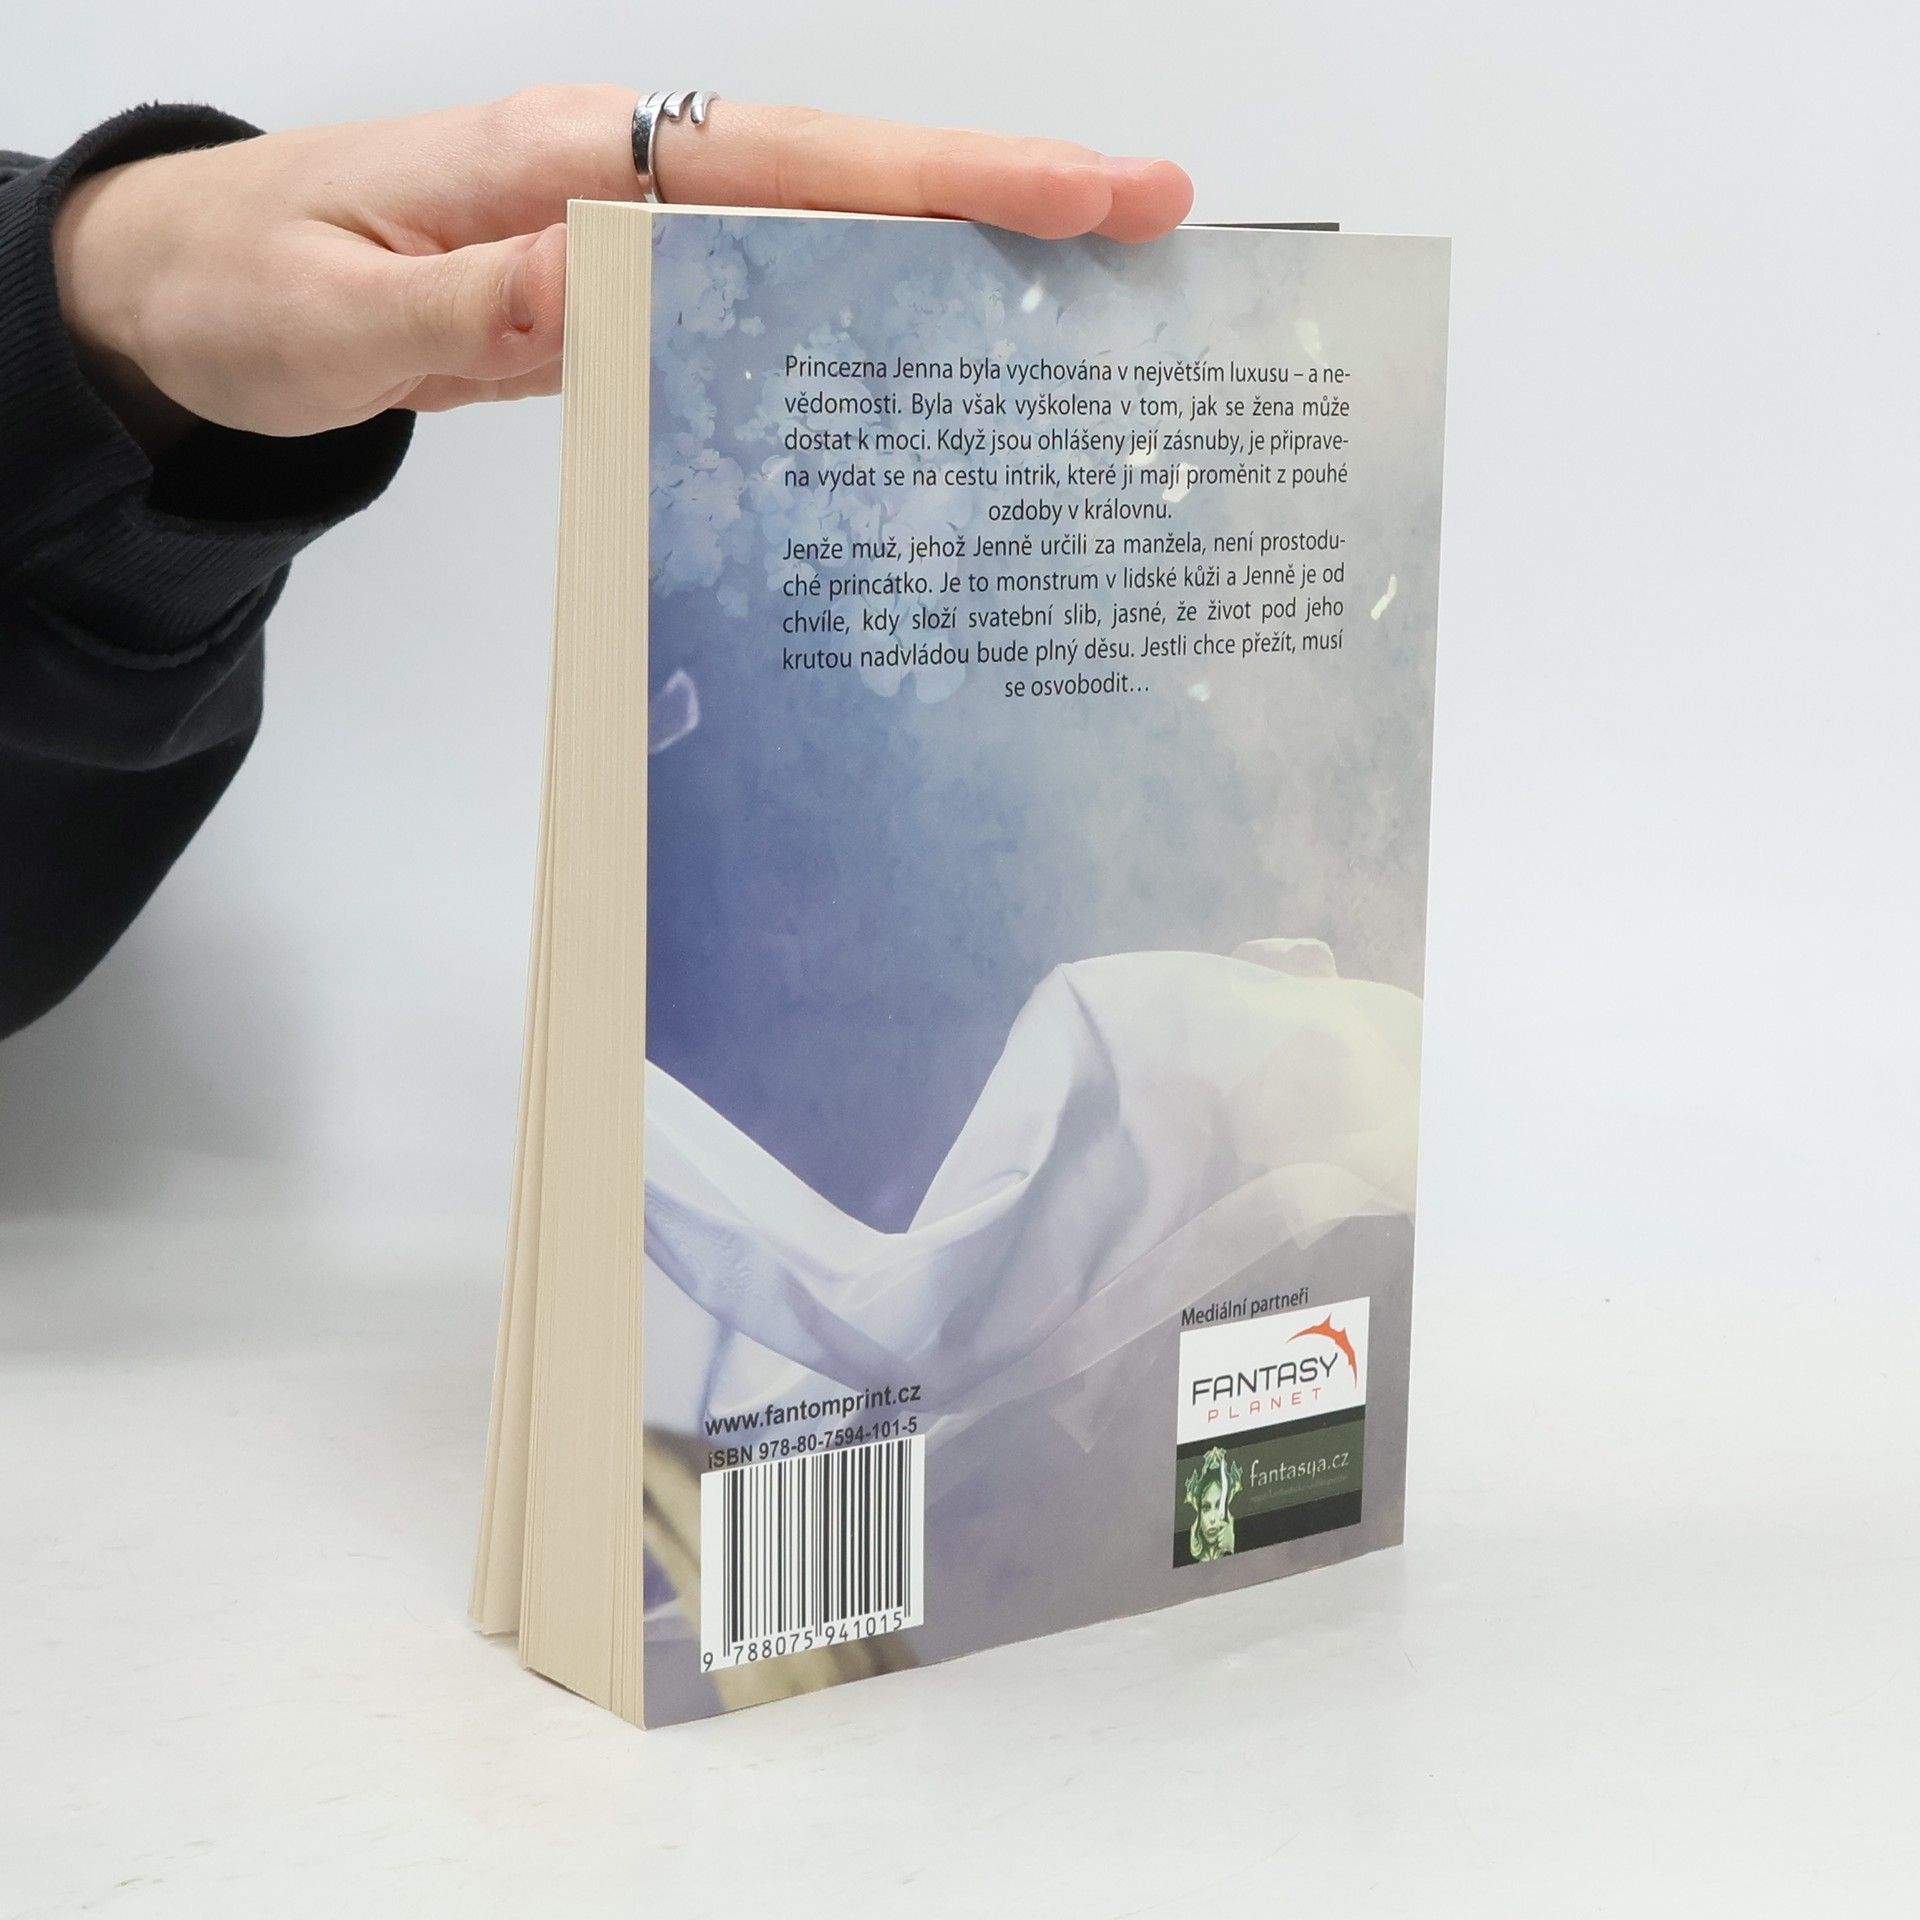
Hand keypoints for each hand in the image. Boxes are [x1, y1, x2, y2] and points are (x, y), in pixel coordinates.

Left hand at [50, 90, 1193, 449]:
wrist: (181, 297)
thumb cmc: (244, 288)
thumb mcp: (341, 308)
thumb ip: (486, 294)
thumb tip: (633, 282)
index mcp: (563, 162)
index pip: (784, 165)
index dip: (939, 180)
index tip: (1079, 191)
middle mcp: (617, 183)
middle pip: (839, 181)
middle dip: (999, 196)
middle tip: (1150, 221)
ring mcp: (626, 240)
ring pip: (819, 242)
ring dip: (950, 262)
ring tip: (1085, 299)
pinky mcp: (618, 298)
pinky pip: (761, 307)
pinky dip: (855, 325)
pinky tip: (924, 365)